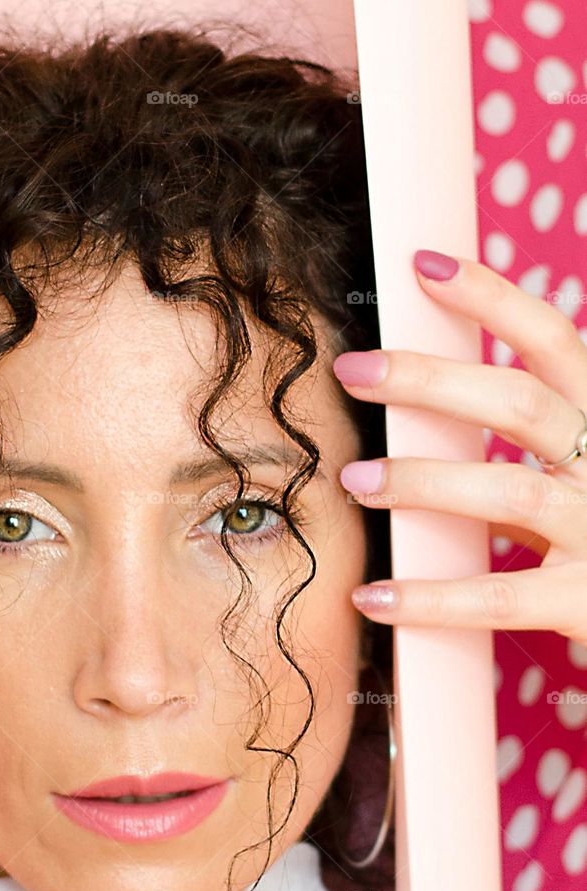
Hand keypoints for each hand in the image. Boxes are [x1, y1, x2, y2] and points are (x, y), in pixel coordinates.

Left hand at [333, 248, 586, 646]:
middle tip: (352, 370)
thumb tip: (429, 421)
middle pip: (520, 402)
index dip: (493, 298)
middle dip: (428, 379)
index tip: (425, 265)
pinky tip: (372, 596)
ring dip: (421, 480)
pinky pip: (498, 596)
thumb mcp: (577, 488)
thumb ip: (523, 461)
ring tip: (355, 479)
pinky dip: (428, 597)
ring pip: (508, 489)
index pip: (556, 342)